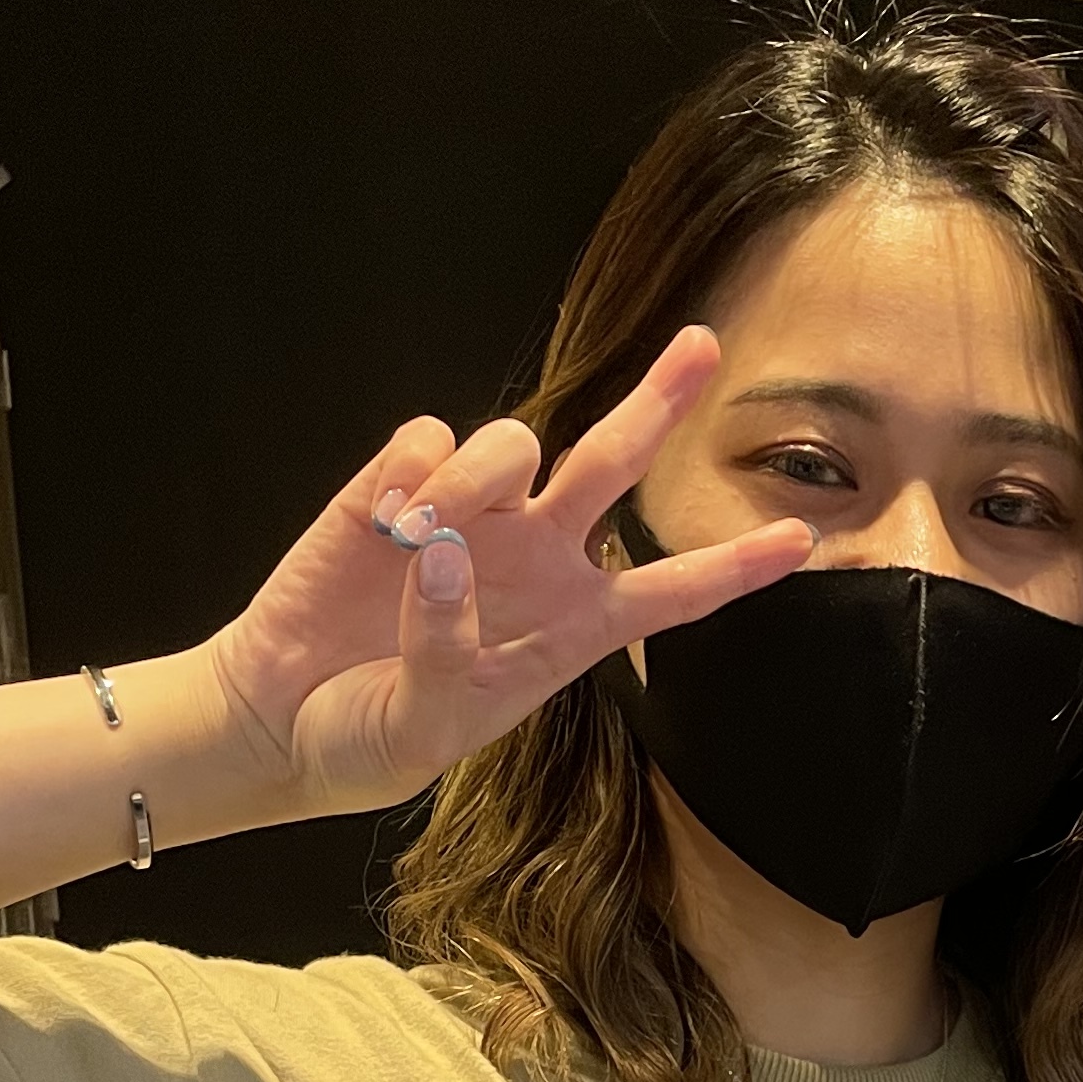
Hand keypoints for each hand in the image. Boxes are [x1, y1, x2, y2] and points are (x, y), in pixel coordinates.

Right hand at [204, 330, 811, 812]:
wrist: (279, 719)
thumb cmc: (369, 737)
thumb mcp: (424, 727)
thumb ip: (446, 649)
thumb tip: (442, 551)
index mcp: (570, 630)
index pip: (670, 595)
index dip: (735, 568)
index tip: (802, 542)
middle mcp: (535, 560)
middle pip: (613, 465)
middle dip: (659, 402)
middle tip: (703, 344)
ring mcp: (470, 515)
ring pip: (515, 442)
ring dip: (476, 477)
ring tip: (417, 533)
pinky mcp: (396, 485)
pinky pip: (429, 436)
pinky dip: (411, 468)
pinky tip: (380, 519)